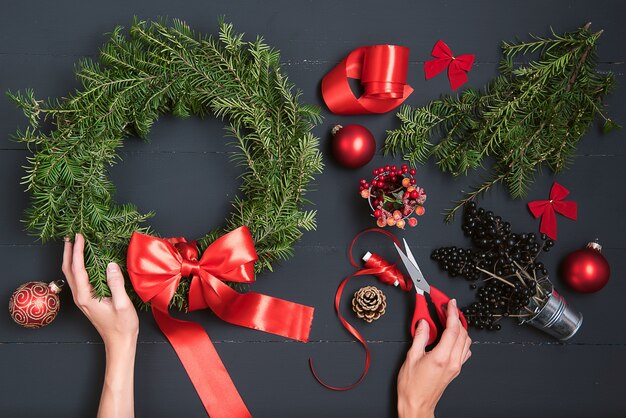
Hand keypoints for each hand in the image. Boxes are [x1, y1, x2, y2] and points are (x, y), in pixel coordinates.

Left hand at [62, 233, 138, 346]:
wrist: (119, 342)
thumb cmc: (122, 326)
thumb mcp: (122, 304)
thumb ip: (115, 284)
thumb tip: (110, 264)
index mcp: (86, 296)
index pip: (78, 268)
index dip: (77, 251)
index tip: (80, 236)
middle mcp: (80, 296)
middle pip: (68, 270)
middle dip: (68, 251)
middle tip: (70, 235)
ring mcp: (83, 298)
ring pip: (71, 274)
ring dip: (71, 257)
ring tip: (74, 244)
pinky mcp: (88, 299)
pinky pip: (79, 279)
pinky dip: (78, 265)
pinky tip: (85, 261)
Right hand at [397, 299, 471, 417]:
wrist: (417, 405)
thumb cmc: (411, 387)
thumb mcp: (411, 357)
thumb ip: (419, 337)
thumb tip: (423, 323)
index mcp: (441, 357)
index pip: (453, 329)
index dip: (452, 313)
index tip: (449, 303)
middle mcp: (452, 361)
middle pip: (462, 333)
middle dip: (456, 318)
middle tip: (446, 308)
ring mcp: (455, 366)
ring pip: (466, 342)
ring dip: (460, 328)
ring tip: (449, 320)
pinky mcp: (455, 370)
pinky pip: (464, 351)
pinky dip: (461, 340)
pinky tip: (452, 338)